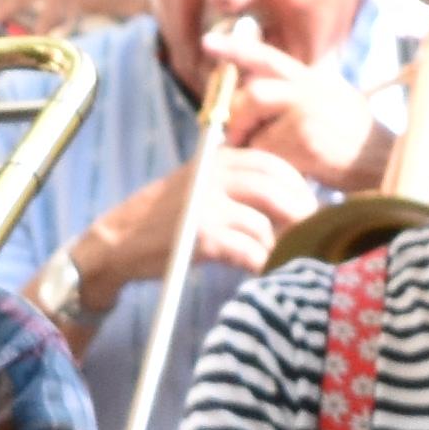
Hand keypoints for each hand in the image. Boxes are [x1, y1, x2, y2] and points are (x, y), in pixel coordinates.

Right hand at [74, 144, 325, 303]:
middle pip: (276, 190)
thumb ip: (237, 182)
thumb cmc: (165, 216)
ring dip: (278, 246)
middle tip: (308, 234)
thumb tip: (292, 197)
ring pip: (265, 226)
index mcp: (217, 160)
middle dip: (299, 214)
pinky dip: (260, 264)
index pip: (273, 164)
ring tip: (277, 256)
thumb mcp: (200, 183)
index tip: (309, 204)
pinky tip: (259, 269)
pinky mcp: (202, 238)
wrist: (119, 240)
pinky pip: (249, 253)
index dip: (298, 185)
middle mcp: (213, 177)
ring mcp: (207, 207)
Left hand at [214, 24, 398, 192]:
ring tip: (253, 152)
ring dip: (246, 134)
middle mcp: (313, 88)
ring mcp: (310, 110)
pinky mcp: (306, 138)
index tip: (208, 42)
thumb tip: (255, 100)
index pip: (270, 57)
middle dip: (236, 113)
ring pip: (255, 110)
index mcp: (316, 80)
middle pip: (254, 89)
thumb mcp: (335, 106)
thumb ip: (300, 97)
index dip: (237, 49)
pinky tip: (282, 170)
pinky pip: (265, 145)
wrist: (386, 167)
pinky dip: (265, 159)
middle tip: (233, 136)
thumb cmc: (356, 146)